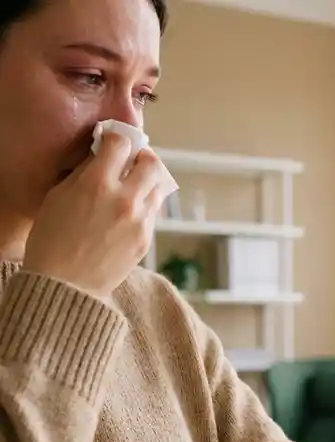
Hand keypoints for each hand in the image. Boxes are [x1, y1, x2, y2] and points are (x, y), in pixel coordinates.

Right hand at [24, 132, 171, 297]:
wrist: (65, 285)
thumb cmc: (52, 240)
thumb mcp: (58, 196)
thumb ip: (84, 173)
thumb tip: (100, 157)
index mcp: (98, 183)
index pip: (121, 144)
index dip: (117, 139)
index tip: (113, 142)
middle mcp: (125, 199)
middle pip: (152, 163)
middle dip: (143, 158)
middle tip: (132, 161)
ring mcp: (140, 221)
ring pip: (157, 188)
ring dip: (146, 183)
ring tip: (132, 188)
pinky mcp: (146, 239)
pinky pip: (152, 213)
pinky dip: (143, 207)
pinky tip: (127, 213)